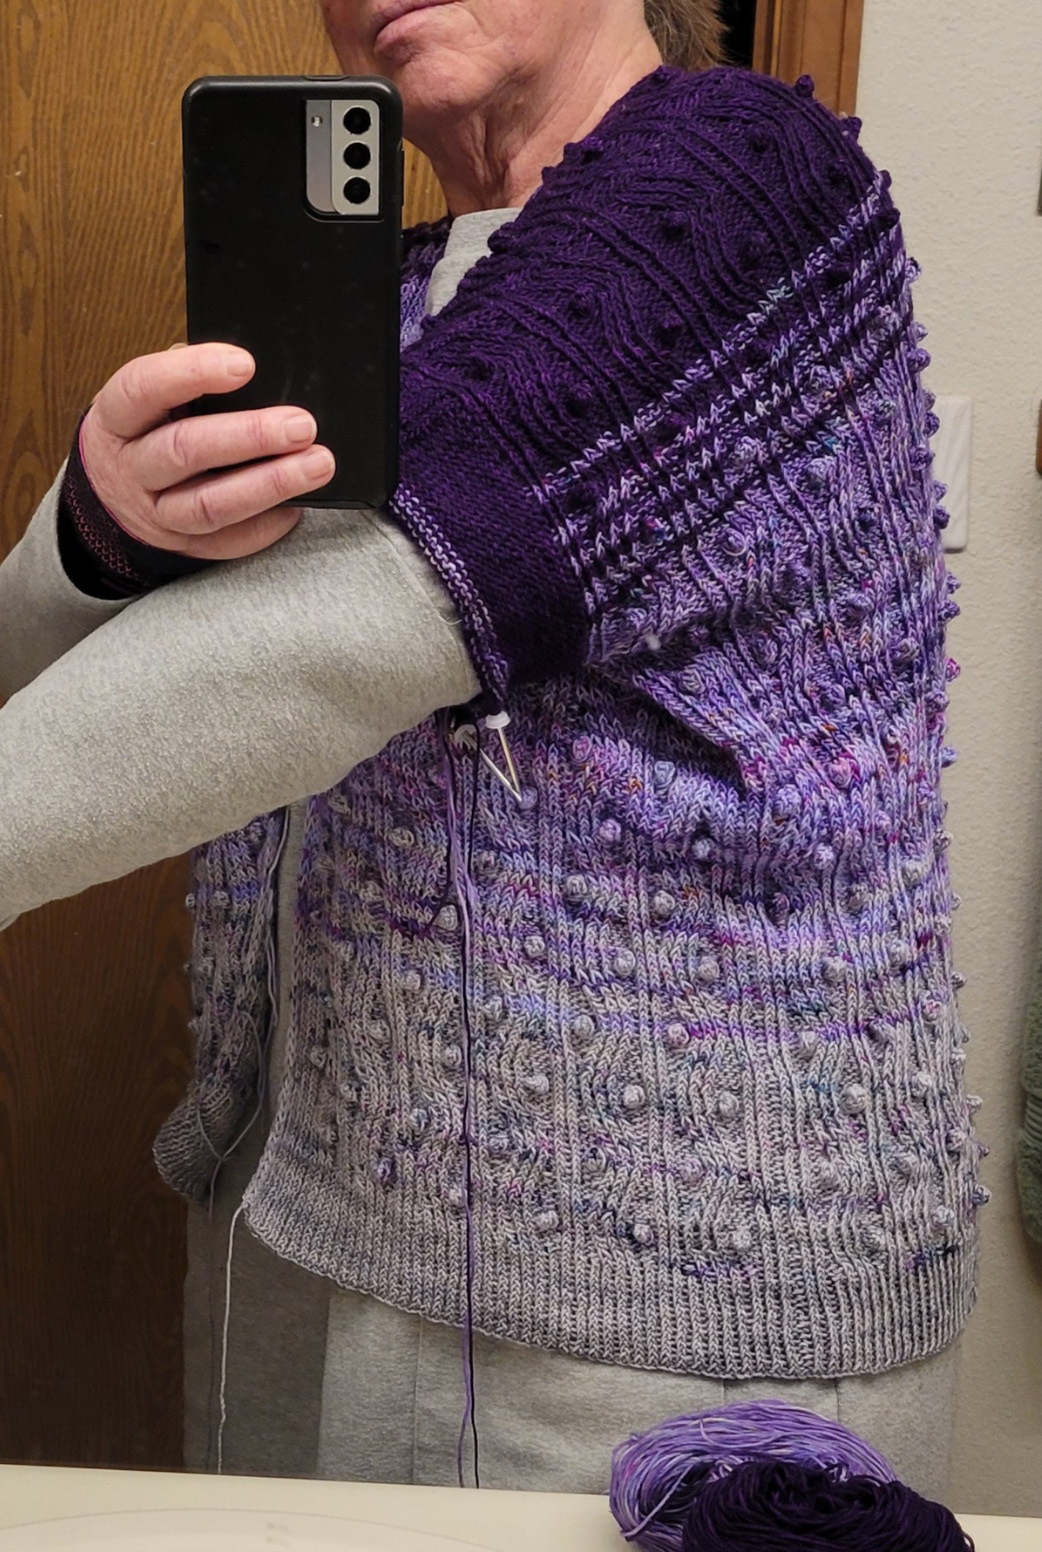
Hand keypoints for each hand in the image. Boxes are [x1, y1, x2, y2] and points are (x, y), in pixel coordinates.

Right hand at [78, 343, 336, 560]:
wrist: (117, 497)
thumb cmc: (148, 431)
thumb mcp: (150, 399)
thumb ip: (188, 380)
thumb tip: (248, 369)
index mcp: (118, 417)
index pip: (144, 388)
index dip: (192, 374)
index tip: (245, 365)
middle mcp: (132, 468)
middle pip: (186, 451)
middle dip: (250, 436)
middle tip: (301, 425)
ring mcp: (157, 513)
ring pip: (211, 504)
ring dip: (270, 484)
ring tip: (317, 464)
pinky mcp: (187, 545)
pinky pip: (231, 540)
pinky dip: (269, 523)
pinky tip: (300, 503)